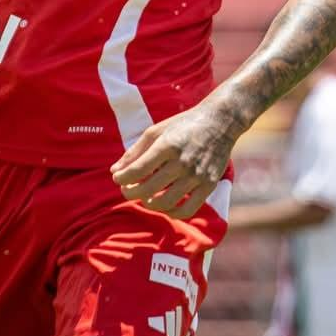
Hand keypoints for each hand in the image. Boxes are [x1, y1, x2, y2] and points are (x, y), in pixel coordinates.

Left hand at [110, 97, 242, 219]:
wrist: (220, 122)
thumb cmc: (184, 124)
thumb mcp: (157, 130)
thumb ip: (135, 151)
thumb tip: (115, 171)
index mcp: (167, 144)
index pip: (137, 170)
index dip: (122, 178)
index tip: (118, 179)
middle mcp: (182, 162)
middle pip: (148, 189)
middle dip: (131, 193)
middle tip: (127, 190)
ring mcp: (197, 175)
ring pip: (165, 203)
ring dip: (149, 204)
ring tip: (145, 198)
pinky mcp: (209, 185)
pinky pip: (187, 210)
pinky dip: (172, 213)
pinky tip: (165, 206)